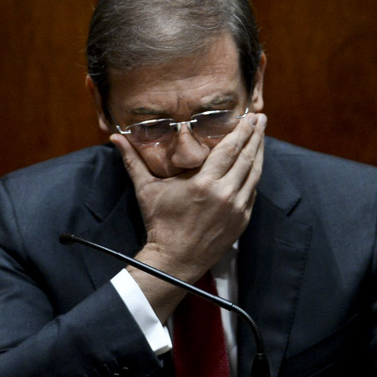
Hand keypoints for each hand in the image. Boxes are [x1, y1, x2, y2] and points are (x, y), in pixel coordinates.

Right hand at [110, 114, 265, 316]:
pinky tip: (254, 165)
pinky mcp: (242, 220)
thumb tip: (114, 137)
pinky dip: (254, 176)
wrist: (174, 261)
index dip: (242, 130)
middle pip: (248, 157)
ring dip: (260, 153)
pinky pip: (252, 192)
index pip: (231, 149)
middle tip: (262, 118)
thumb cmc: (159, 223)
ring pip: (255, 174)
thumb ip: (132, 160)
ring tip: (261, 137)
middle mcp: (226, 194)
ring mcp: (237, 208)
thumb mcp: (146, 189)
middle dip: (256, 135)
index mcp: (205, 183)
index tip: (251, 116)